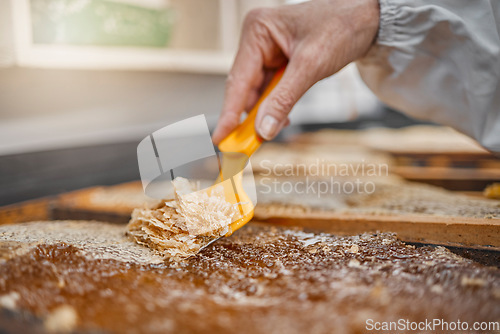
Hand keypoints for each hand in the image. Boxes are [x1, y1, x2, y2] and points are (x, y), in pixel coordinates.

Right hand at [212, 0, 378, 143]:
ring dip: (264, 113)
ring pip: (257, 92)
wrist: (368, 19)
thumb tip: (263, 129)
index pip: (238, 80)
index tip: (220, 139)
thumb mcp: (311, 66)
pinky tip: (280, 117)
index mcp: (257, 31)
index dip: (229, 114)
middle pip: (245, 88)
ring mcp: (268, 51)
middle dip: (249, 116)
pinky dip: (275, 106)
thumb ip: (284, 99)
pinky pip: (270, 90)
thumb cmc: (342, 27)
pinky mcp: (279, 61)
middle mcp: (258, 40)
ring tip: (270, 130)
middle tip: (244, 146)